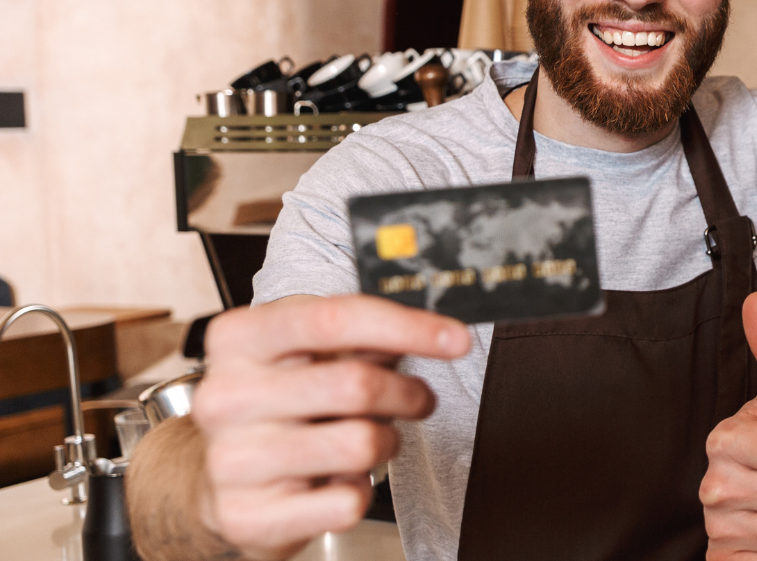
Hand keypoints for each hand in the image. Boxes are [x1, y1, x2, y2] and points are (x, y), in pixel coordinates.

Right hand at [191, 295, 470, 559]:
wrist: (223, 480)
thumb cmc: (279, 406)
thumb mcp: (309, 354)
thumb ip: (363, 335)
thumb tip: (434, 325)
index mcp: (238, 339)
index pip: (334, 319)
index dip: (408, 326)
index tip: (456, 339)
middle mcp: (225, 396)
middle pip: (357, 384)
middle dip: (408, 392)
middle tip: (417, 399)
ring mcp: (231, 459)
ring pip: (361, 444)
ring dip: (386, 442)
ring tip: (368, 440)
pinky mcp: (246, 515)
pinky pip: (348, 502)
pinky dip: (360, 491)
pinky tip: (337, 480)